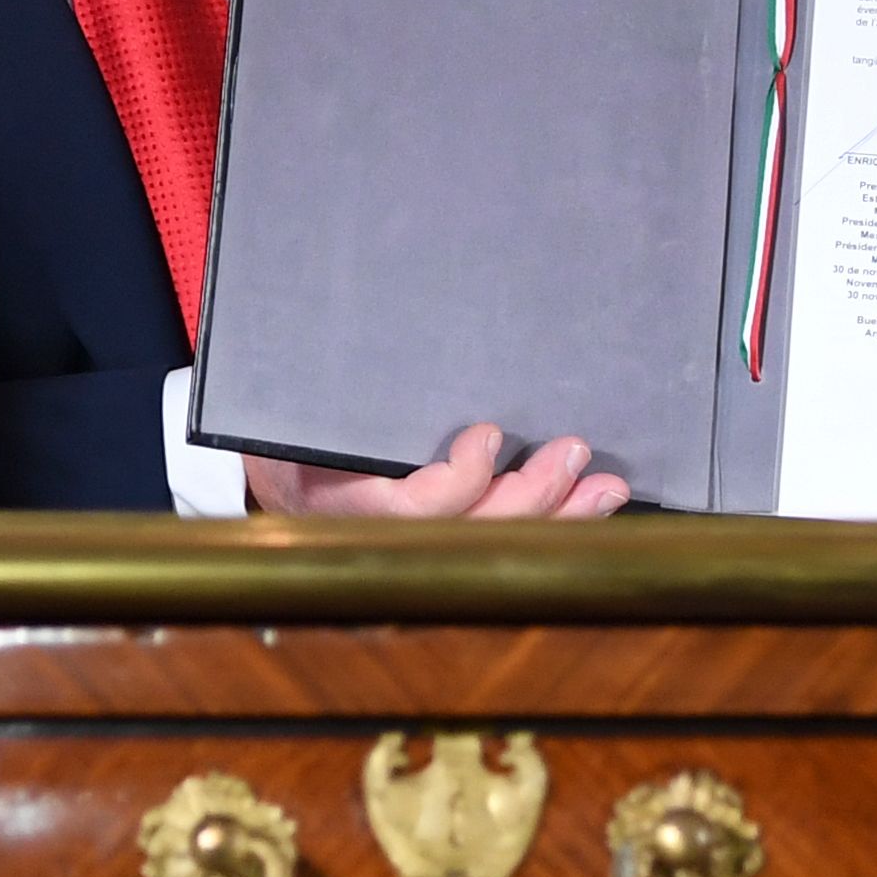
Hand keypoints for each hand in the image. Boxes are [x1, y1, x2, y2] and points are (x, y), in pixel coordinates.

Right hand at [249, 422, 626, 519]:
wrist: (273, 471)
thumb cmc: (286, 427)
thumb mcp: (295, 404)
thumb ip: (334, 387)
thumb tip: (373, 326)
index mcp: (340, 501)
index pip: (411, 510)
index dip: (460, 482)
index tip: (489, 437)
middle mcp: (382, 539)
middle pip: (471, 536)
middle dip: (532, 498)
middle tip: (572, 454)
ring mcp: (413, 550)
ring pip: (497, 548)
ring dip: (558, 517)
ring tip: (603, 488)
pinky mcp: (442, 546)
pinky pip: (501, 542)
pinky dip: (551, 524)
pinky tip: (587, 504)